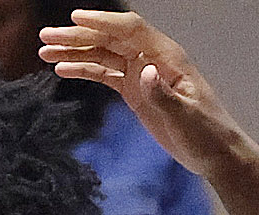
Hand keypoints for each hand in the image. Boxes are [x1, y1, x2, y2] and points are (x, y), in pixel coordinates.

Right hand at [40, 12, 239, 176]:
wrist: (213, 151)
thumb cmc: (206, 133)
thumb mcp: (185, 116)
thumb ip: (163, 94)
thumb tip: (144, 71)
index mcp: (168, 57)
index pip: (130, 30)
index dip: (102, 22)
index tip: (74, 19)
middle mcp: (153, 59)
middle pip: (110, 39)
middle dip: (77, 36)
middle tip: (45, 37)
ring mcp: (142, 73)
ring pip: (103, 54)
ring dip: (74, 52)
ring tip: (44, 53)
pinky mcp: (135, 90)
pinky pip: (104, 74)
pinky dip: (83, 70)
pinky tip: (62, 70)